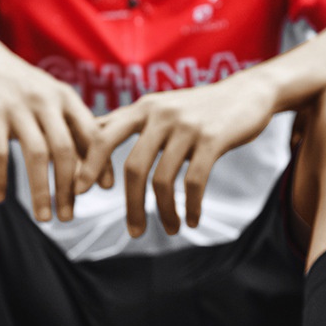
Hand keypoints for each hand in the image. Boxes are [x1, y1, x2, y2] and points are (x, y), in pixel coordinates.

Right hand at [0, 34, 111, 220]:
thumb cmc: (25, 91)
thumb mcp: (55, 105)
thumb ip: (77, 137)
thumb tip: (103, 181)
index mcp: (67, 100)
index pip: (93, 135)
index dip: (99, 164)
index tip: (101, 191)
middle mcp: (46, 101)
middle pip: (65, 150)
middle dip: (68, 189)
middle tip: (68, 217)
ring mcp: (18, 106)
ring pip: (36, 155)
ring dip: (41, 191)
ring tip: (43, 218)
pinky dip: (0, 178)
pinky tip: (0, 198)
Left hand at [75, 77, 275, 236]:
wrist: (247, 93)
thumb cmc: (198, 108)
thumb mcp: (160, 108)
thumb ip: (129, 122)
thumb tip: (92, 136)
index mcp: (142, 109)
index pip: (103, 136)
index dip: (88, 164)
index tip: (78, 192)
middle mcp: (160, 115)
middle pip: (133, 168)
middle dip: (132, 205)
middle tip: (134, 232)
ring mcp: (187, 127)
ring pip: (163, 180)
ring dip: (165, 212)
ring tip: (169, 230)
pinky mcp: (212, 139)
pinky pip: (195, 181)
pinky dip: (191, 207)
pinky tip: (192, 221)